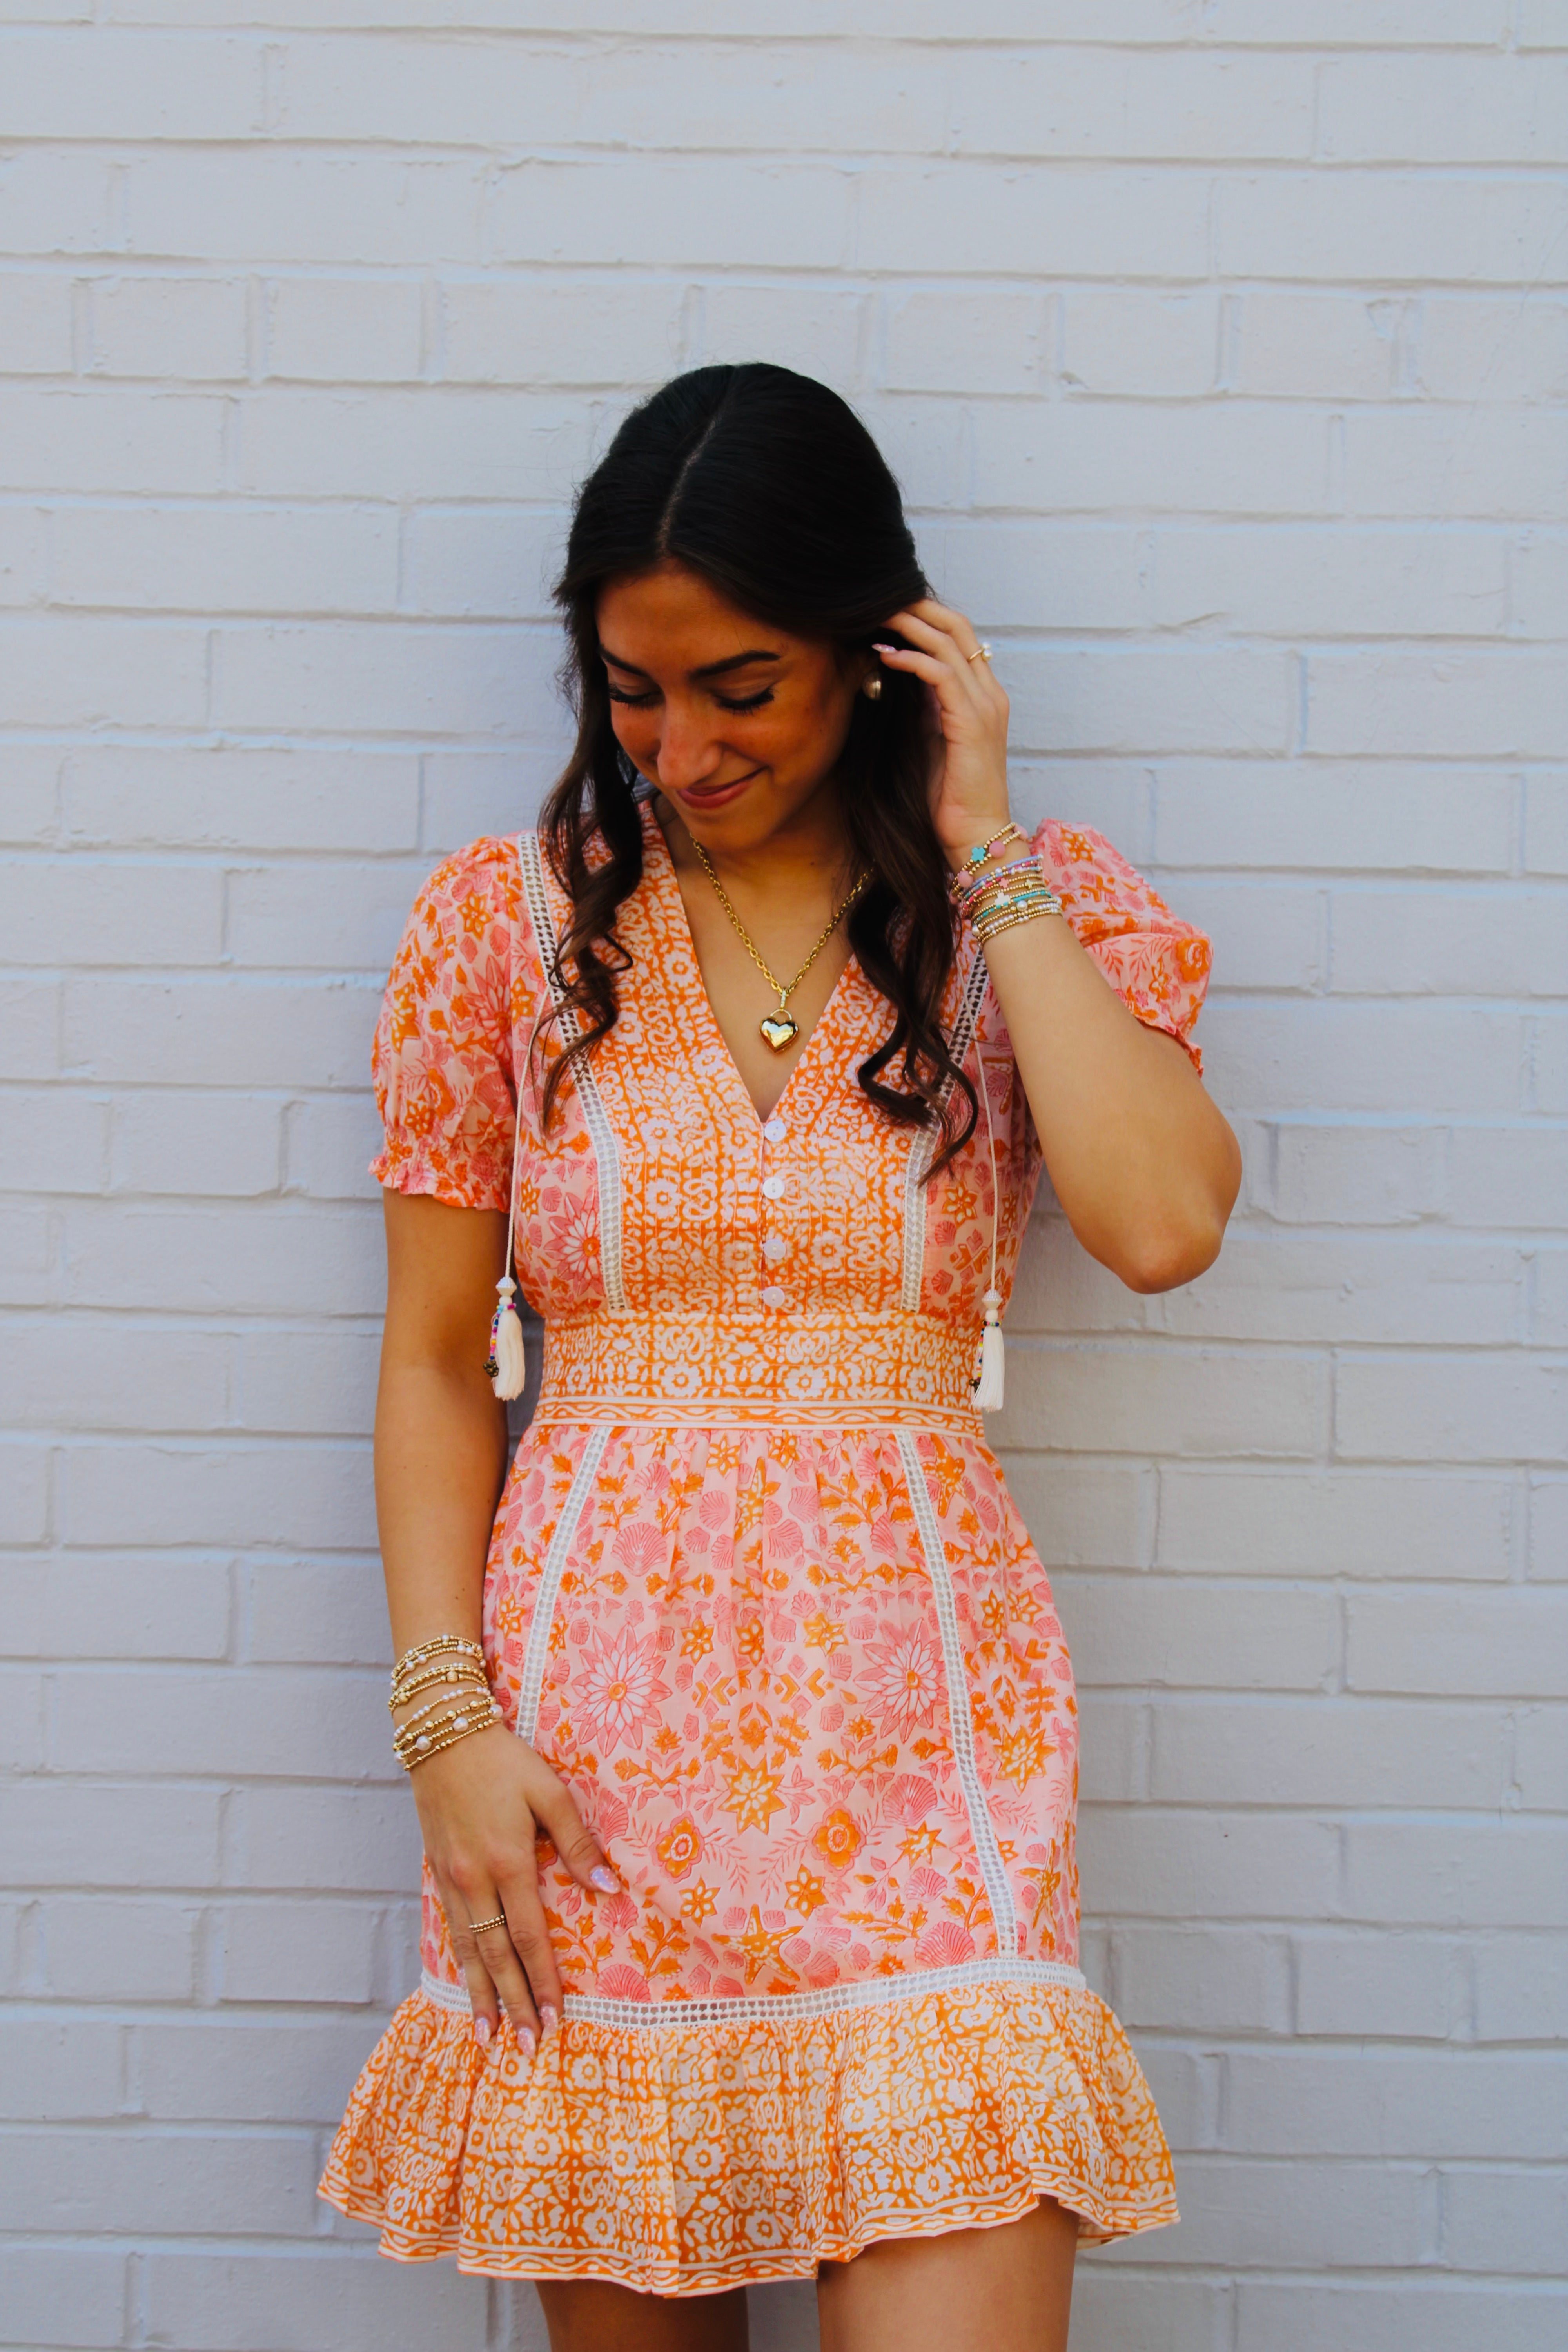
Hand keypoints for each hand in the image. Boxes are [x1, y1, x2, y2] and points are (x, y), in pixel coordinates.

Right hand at [407, 1722, 618, 2052]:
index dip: (542, 1981)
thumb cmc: (502, 1759)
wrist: (442, 1734)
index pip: (529, 1937)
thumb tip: (608, 1885)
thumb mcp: (549, 1790)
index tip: (554, 2019)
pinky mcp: (436, 1872)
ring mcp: (451, 1879)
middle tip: (525, 2049)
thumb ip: (576, 1841)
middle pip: (496, 1957)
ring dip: (480, 1995)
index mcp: (507, 1862)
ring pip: (466, 1951)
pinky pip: (450, 1930)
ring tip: (487, 2036)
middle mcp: (475, 1880)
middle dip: (512, 2006)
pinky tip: (464, 1983)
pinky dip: (458, 1964)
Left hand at [875, 597, 1012, 867]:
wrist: (973, 836)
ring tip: (877, 616)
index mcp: (983, 696)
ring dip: (909, 626)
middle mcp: (989, 694)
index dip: (924, 616)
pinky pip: (941, 675)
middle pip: (957, 626)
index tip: (887, 609)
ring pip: (949, 643)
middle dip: (917, 607)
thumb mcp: (930, 740)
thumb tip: (892, 674)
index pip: (958, 636)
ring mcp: (984, 706)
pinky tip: (885, 654)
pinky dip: (912, 659)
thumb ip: (921, 706)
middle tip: (880, 598)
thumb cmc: (949, 797)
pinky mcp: (971, 723)